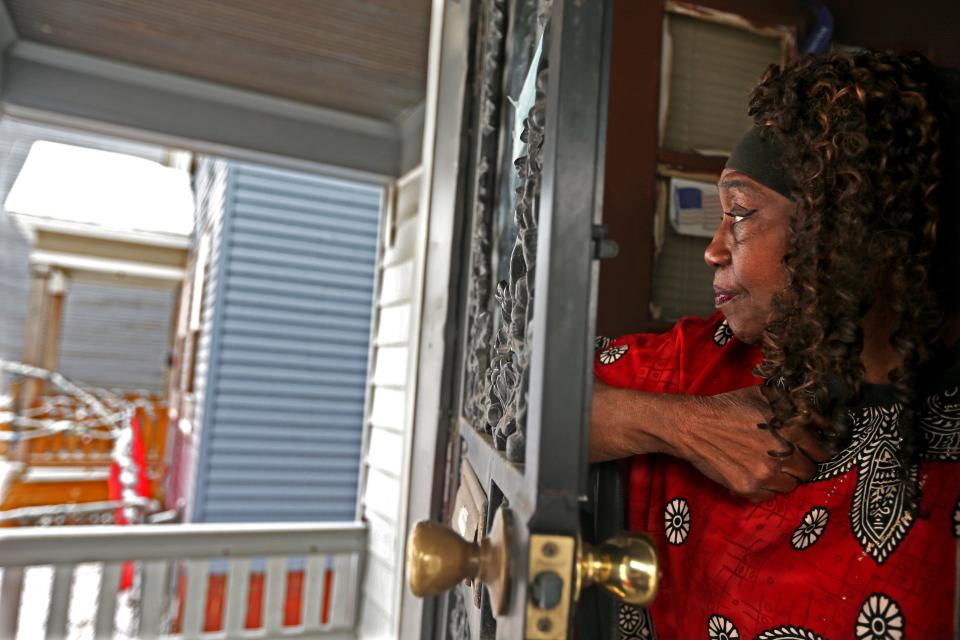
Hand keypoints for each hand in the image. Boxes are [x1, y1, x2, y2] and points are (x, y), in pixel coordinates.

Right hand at [672, 386, 832, 501]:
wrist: (692, 425)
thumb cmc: (727, 408)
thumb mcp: (762, 396)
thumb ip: (792, 407)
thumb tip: (820, 419)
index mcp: (790, 431)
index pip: (822, 453)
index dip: (814, 450)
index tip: (807, 451)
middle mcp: (782, 455)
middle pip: (808, 472)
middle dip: (799, 465)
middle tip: (785, 458)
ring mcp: (765, 475)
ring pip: (789, 486)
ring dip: (782, 477)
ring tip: (767, 466)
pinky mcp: (747, 488)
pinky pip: (768, 496)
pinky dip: (764, 488)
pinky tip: (752, 473)